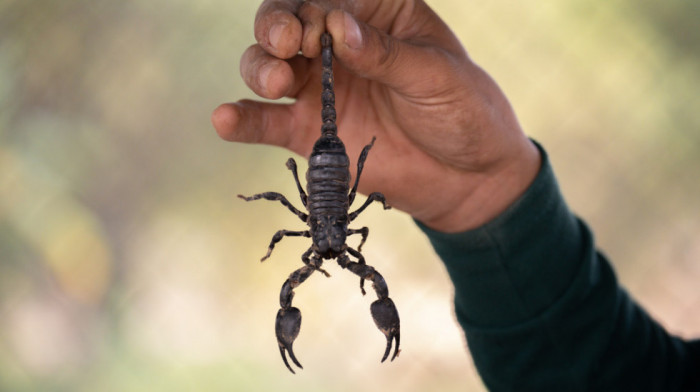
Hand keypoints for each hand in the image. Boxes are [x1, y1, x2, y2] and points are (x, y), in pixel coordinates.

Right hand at [212, 0, 539, 231]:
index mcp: (375, 14)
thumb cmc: (463, 112)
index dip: (310, 10)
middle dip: (275, 28)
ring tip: (274, 81)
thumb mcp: (436, 75)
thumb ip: (385, 53)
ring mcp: (320, 89)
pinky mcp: (310, 132)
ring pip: (267, 66)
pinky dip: (243, 120)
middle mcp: (338, 46)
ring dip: (258, 67)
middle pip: (285, 24)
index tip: (317, 32)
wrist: (469, 178)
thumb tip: (338, 28)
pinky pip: (267, 122)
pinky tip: (225, 118)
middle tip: (285, 46)